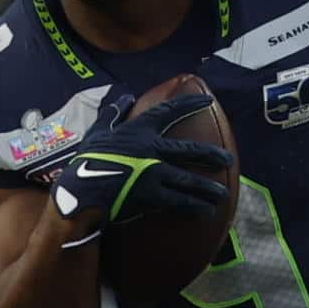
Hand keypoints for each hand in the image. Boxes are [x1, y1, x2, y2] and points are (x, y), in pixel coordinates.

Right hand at [44, 87, 229, 232]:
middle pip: (189, 151)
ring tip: (222, 193)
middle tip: (228, 159)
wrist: (80, 192)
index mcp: (138, 131)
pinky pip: (179, 202)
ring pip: (189, 180)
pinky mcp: (152, 196)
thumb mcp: (97, 132)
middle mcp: (151, 150)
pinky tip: (206, 211)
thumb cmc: (86, 161)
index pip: (169, 112)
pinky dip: (194, 207)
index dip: (190, 104)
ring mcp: (153, 174)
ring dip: (208, 187)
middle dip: (211, 155)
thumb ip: (111, 114)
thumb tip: (123, 95)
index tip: (208, 101)